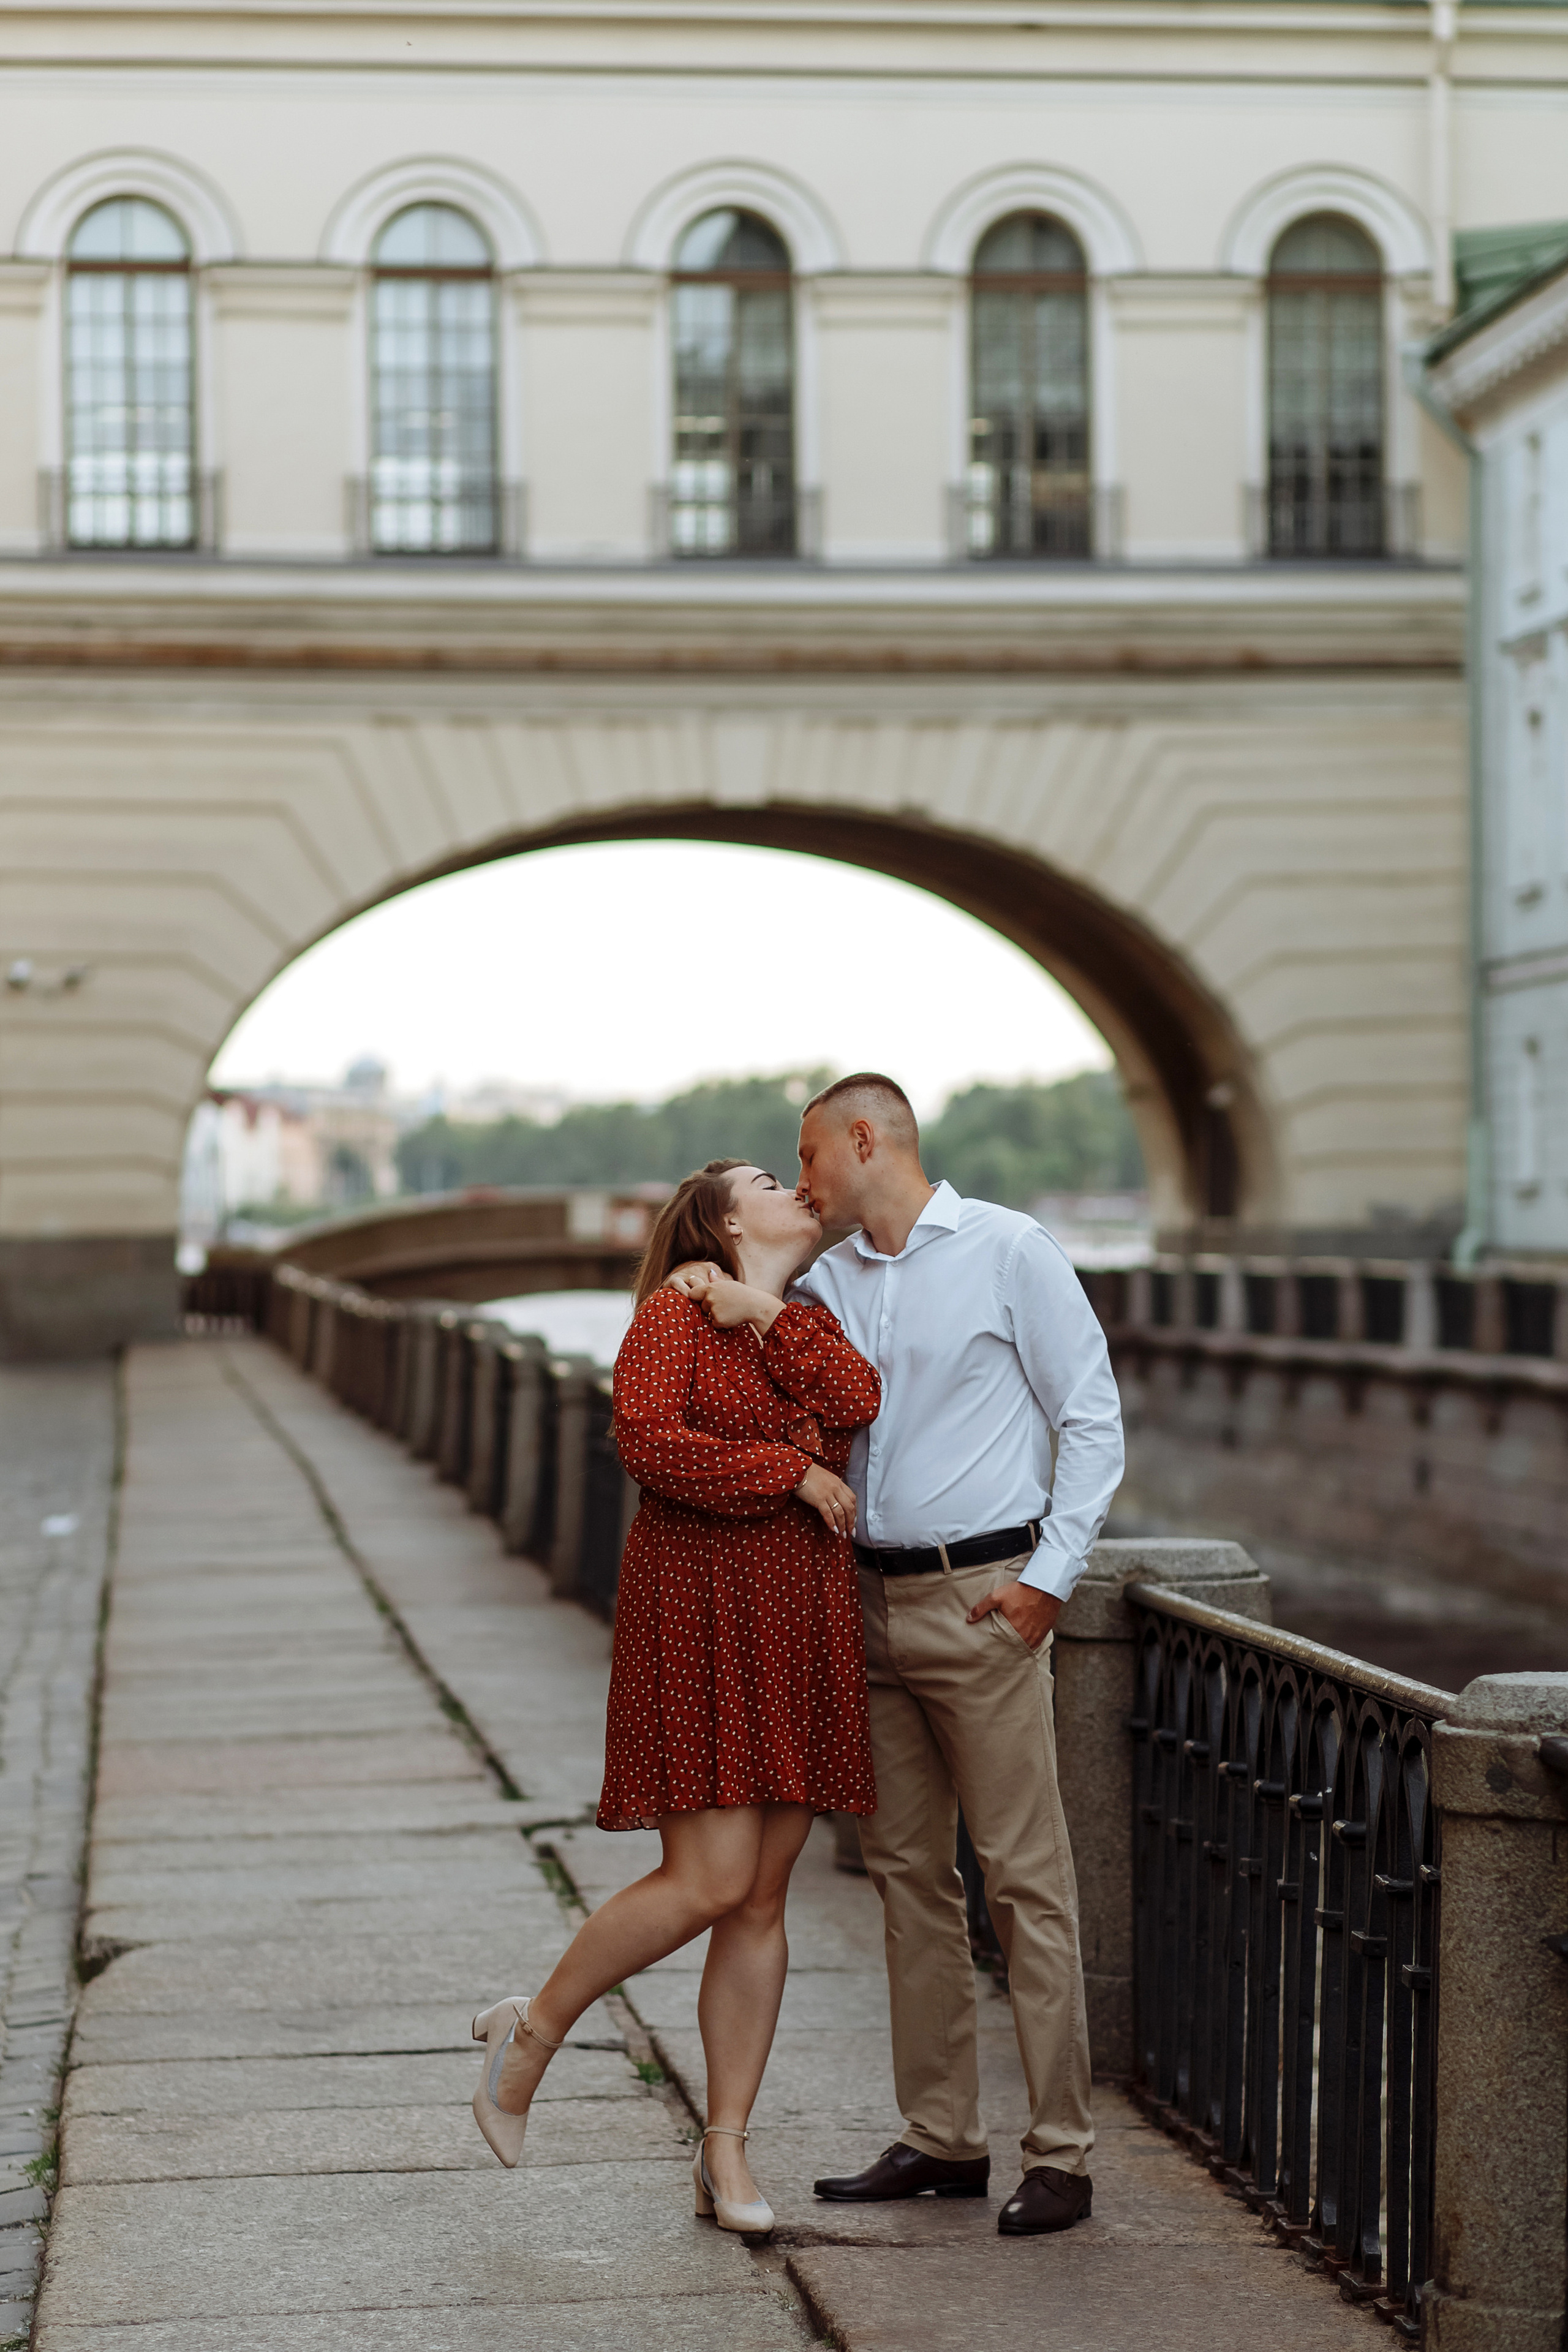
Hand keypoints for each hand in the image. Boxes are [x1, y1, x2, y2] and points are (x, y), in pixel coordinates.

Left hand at [665, 1263, 779, 1332]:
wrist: (755, 1306)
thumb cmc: (743, 1294)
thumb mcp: (729, 1284)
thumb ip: (716, 1280)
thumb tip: (710, 1271)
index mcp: (711, 1287)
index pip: (693, 1293)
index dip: (696, 1297)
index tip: (701, 1299)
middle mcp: (710, 1298)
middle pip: (702, 1306)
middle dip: (710, 1308)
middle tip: (725, 1305)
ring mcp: (714, 1309)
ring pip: (709, 1316)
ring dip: (716, 1315)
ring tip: (730, 1310)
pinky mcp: (718, 1320)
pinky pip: (715, 1324)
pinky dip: (722, 1323)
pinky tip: (731, 1317)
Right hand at [795, 1460, 857, 1537]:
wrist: (797, 1469)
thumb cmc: (809, 1474)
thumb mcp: (826, 1478)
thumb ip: (833, 1487)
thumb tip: (836, 1499)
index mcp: (839, 1482)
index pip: (852, 1499)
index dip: (855, 1512)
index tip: (853, 1521)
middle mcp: (836, 1488)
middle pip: (849, 1507)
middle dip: (851, 1522)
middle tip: (851, 1532)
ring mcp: (828, 1493)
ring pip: (840, 1512)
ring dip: (842, 1525)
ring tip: (842, 1534)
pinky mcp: (819, 1499)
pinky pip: (828, 1513)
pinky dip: (832, 1523)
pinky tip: (833, 1529)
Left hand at [966, 1581, 1060, 1651]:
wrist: (1044, 1587)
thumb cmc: (1020, 1591)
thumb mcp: (997, 1596)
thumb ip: (981, 1608)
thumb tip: (969, 1619)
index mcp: (1013, 1631)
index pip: (1001, 1645)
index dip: (996, 1645)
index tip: (991, 1646)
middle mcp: (1026, 1638)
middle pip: (1012, 1648)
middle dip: (1006, 1646)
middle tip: (1000, 1645)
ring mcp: (1036, 1637)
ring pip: (1023, 1647)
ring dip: (1017, 1645)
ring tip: (1011, 1641)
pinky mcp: (1044, 1634)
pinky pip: (1034, 1644)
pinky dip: (1028, 1642)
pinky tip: (1023, 1637)